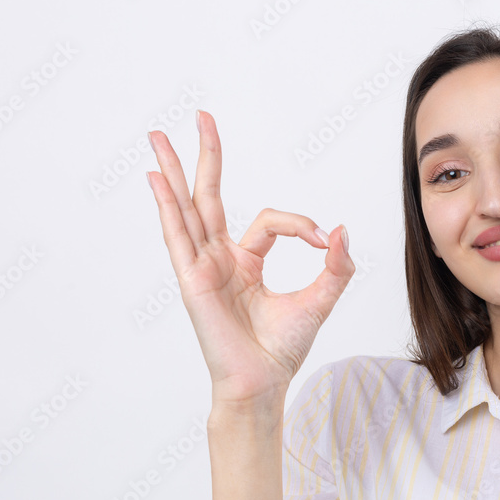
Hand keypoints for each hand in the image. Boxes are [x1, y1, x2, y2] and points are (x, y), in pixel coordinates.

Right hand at [146, 111, 354, 410]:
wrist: (263, 382)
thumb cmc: (283, 349)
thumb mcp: (319, 300)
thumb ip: (336, 267)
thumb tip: (342, 230)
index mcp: (245, 261)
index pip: (269, 221)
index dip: (301, 224)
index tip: (325, 241)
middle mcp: (219, 258)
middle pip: (208, 196)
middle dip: (206, 156)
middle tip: (201, 116)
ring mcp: (202, 266)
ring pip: (186, 208)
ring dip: (173, 170)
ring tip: (158, 135)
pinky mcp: (192, 279)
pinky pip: (178, 236)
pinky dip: (167, 206)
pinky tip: (156, 178)